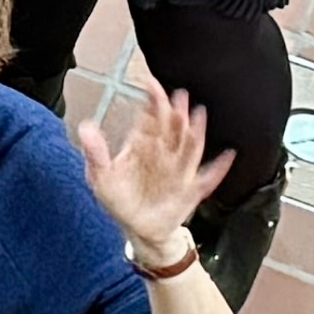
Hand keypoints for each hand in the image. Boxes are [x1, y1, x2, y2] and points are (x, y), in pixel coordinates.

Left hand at [73, 74, 229, 261]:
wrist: (137, 228)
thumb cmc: (120, 199)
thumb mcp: (101, 176)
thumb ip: (95, 153)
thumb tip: (85, 127)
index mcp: (143, 147)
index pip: (150, 121)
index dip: (152, 103)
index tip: (151, 85)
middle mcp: (164, 155)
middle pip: (172, 130)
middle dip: (175, 112)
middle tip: (178, 93)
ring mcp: (179, 172)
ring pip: (189, 148)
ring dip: (195, 131)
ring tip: (198, 113)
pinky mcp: (191, 191)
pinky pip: (208, 178)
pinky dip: (219, 168)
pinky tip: (228, 155)